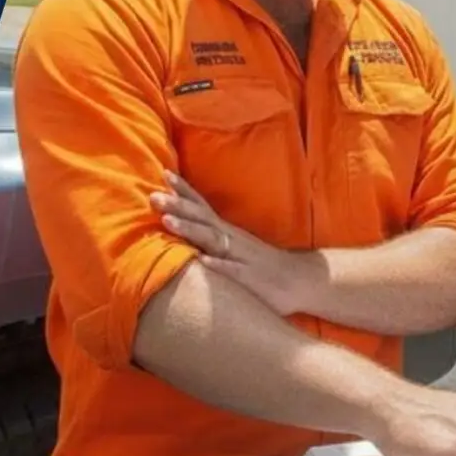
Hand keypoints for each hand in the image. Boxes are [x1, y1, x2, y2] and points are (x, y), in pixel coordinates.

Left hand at [151, 169, 326, 317]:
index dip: (184, 190)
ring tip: (167, 221)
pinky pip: (233, 271)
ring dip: (190, 229)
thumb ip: (213, 238)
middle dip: (177, 206)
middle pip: (202, 218)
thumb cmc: (262, 266)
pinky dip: (218, 265)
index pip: (203, 206)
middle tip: (152, 195)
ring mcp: (242, 257)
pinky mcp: (251, 278)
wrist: (303, 281)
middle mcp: (232, 239)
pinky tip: (202, 260)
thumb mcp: (234, 248)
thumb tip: (188, 227)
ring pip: (213, 241)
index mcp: (227, 232)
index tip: (164, 173)